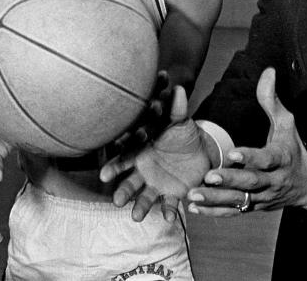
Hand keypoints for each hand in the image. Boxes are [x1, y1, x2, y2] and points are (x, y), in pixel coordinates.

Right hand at [100, 86, 211, 221]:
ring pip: (144, 195)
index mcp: (141, 151)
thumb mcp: (181, 121)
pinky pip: (168, 203)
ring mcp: (157, 182)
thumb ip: (176, 109)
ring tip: (136, 217)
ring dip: (139, 206)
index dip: (114, 168)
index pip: (124, 159)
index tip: (103, 176)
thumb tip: (177, 87)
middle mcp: (144, 168)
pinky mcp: (172, 193)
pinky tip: (167, 218)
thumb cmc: (184, 133)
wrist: (202, 151)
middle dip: (123, 191)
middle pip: (129, 181)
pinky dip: (167, 211)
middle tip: (117, 201)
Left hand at [186, 68, 306, 215]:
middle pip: (251, 182)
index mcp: (281, 158)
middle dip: (230, 180)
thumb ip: (271, 100)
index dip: (250, 157)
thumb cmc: (293, 148)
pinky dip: (215, 212)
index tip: (231, 154)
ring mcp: (263, 196)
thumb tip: (267, 71)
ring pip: (240, 200)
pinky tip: (195, 208)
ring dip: (216, 199)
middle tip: (208, 176)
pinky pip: (234, 212)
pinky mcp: (254, 207)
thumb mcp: (286, 123)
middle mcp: (272, 180)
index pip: (266, 158)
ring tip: (193, 195)